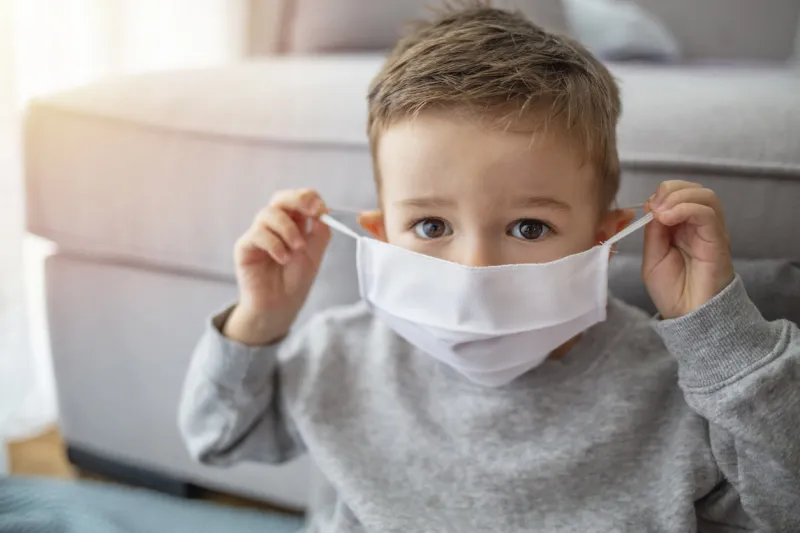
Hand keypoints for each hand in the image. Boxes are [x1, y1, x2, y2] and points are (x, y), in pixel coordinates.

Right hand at [224, 189, 329, 344]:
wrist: (280, 305)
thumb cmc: (296, 279)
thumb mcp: (315, 253)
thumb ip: (320, 231)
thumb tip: (323, 210)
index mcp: (293, 222)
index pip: (298, 198)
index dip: (309, 198)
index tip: (321, 209)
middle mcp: (274, 224)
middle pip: (280, 198)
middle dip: (297, 200)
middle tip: (312, 212)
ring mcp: (258, 233)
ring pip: (268, 214)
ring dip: (288, 229)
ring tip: (297, 249)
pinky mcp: (245, 246)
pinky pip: (257, 234)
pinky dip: (274, 244)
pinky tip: (283, 258)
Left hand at [642, 181, 733, 319]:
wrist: (688, 315)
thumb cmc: (671, 290)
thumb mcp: (652, 256)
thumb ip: (653, 231)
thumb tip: (654, 206)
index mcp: (681, 227)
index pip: (677, 194)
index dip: (661, 194)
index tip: (647, 208)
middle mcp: (698, 226)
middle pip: (692, 189)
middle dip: (670, 190)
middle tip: (655, 207)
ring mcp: (710, 231)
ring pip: (704, 196)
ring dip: (679, 197)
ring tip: (662, 213)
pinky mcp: (718, 239)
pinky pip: (708, 213)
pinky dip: (687, 208)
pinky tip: (669, 217)